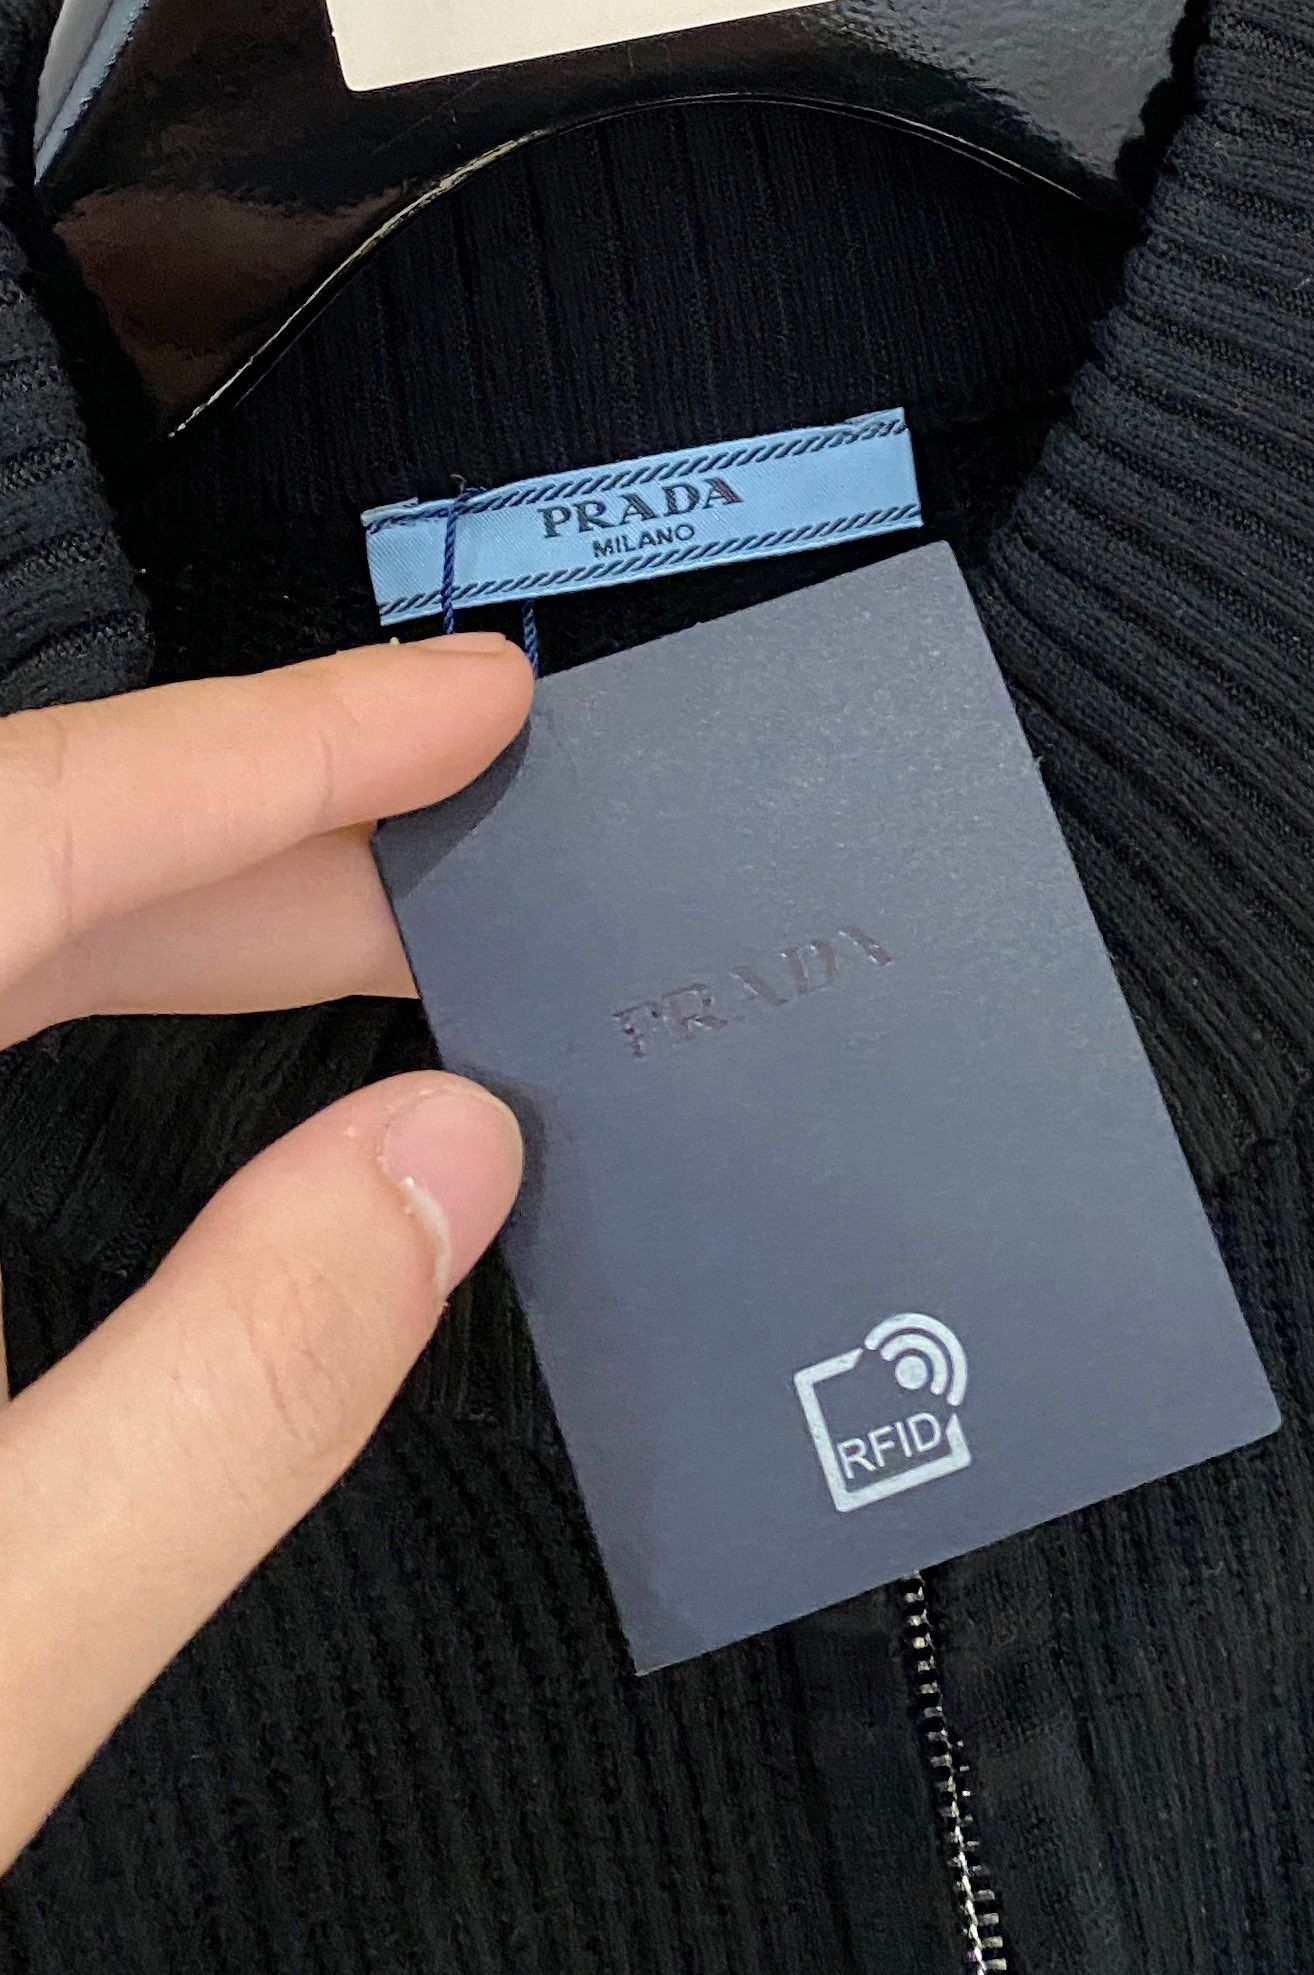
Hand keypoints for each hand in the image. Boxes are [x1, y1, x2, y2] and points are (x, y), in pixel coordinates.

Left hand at [0, 633, 532, 1870]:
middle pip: (6, 858)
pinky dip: (87, 989)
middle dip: (268, 847)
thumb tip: (447, 1161)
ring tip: (387, 948)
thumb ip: (237, 1390)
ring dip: (184, 919)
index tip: (466, 703)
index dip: (276, 744)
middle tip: (480, 871)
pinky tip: (194, 1025)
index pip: (28, 833)